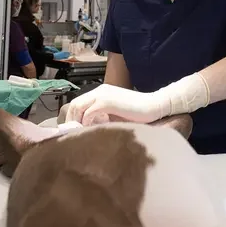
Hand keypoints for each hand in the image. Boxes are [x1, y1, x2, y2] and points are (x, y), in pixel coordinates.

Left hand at [65, 74, 209, 125]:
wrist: (154, 106)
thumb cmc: (138, 114)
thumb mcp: (116, 114)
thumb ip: (102, 117)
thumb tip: (87, 130)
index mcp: (101, 92)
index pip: (78, 103)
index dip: (73, 117)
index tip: (73, 131)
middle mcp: (99, 90)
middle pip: (74, 104)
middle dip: (71, 120)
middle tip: (72, 135)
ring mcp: (103, 95)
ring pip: (78, 107)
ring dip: (76, 122)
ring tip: (80, 134)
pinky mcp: (107, 102)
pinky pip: (88, 112)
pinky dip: (86, 122)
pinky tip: (91, 130)